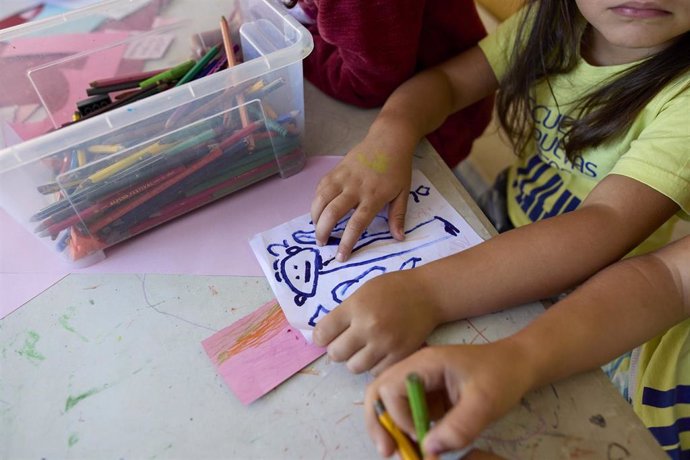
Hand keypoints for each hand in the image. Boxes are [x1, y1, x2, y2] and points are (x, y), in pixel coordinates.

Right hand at [311, 137, 413, 261]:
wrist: (389, 139)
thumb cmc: (398, 168)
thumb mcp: (403, 193)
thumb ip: (398, 216)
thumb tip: (399, 238)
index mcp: (374, 196)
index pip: (357, 223)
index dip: (347, 242)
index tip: (341, 257)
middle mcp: (355, 187)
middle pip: (333, 212)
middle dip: (323, 231)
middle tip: (322, 243)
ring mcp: (343, 177)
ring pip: (321, 199)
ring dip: (315, 217)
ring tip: (316, 229)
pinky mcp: (336, 169)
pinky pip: (321, 187)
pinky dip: (316, 201)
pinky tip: (318, 211)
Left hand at [312, 270, 439, 374]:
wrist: (427, 294)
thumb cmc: (392, 289)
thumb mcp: (362, 292)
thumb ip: (344, 313)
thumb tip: (323, 336)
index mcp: (355, 307)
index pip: (322, 333)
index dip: (321, 337)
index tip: (326, 336)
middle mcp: (368, 327)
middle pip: (336, 354)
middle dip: (337, 349)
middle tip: (346, 343)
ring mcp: (385, 343)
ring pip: (354, 367)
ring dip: (355, 359)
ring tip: (363, 349)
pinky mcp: (400, 355)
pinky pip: (376, 371)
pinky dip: (374, 365)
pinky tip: (379, 353)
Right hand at [364, 343, 533, 456]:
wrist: (517, 364)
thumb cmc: (501, 376)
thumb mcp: (485, 402)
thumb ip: (459, 427)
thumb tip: (429, 450)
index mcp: (424, 364)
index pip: (390, 388)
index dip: (399, 417)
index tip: (421, 437)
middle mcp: (414, 370)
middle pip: (379, 393)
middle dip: (379, 423)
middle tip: (387, 452)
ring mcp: (419, 383)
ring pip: (388, 404)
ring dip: (389, 429)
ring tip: (398, 452)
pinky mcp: (427, 396)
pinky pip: (406, 413)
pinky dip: (405, 431)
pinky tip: (416, 446)